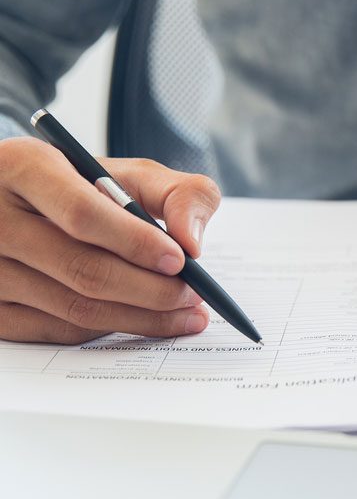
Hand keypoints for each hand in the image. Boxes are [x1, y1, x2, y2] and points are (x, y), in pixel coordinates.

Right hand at [0, 136, 220, 343]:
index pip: (82, 213)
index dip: (136, 242)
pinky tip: (141, 319)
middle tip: (193, 297)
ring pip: (75, 308)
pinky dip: (109, 328)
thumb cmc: (85, 189)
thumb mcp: (127, 173)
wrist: (20, 207)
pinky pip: (59, 330)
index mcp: (24, 168)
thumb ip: (176, 193)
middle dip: (151, 290)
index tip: (180, 261)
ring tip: (184, 314)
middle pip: (83, 269)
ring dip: (141, 318)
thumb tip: (193, 241)